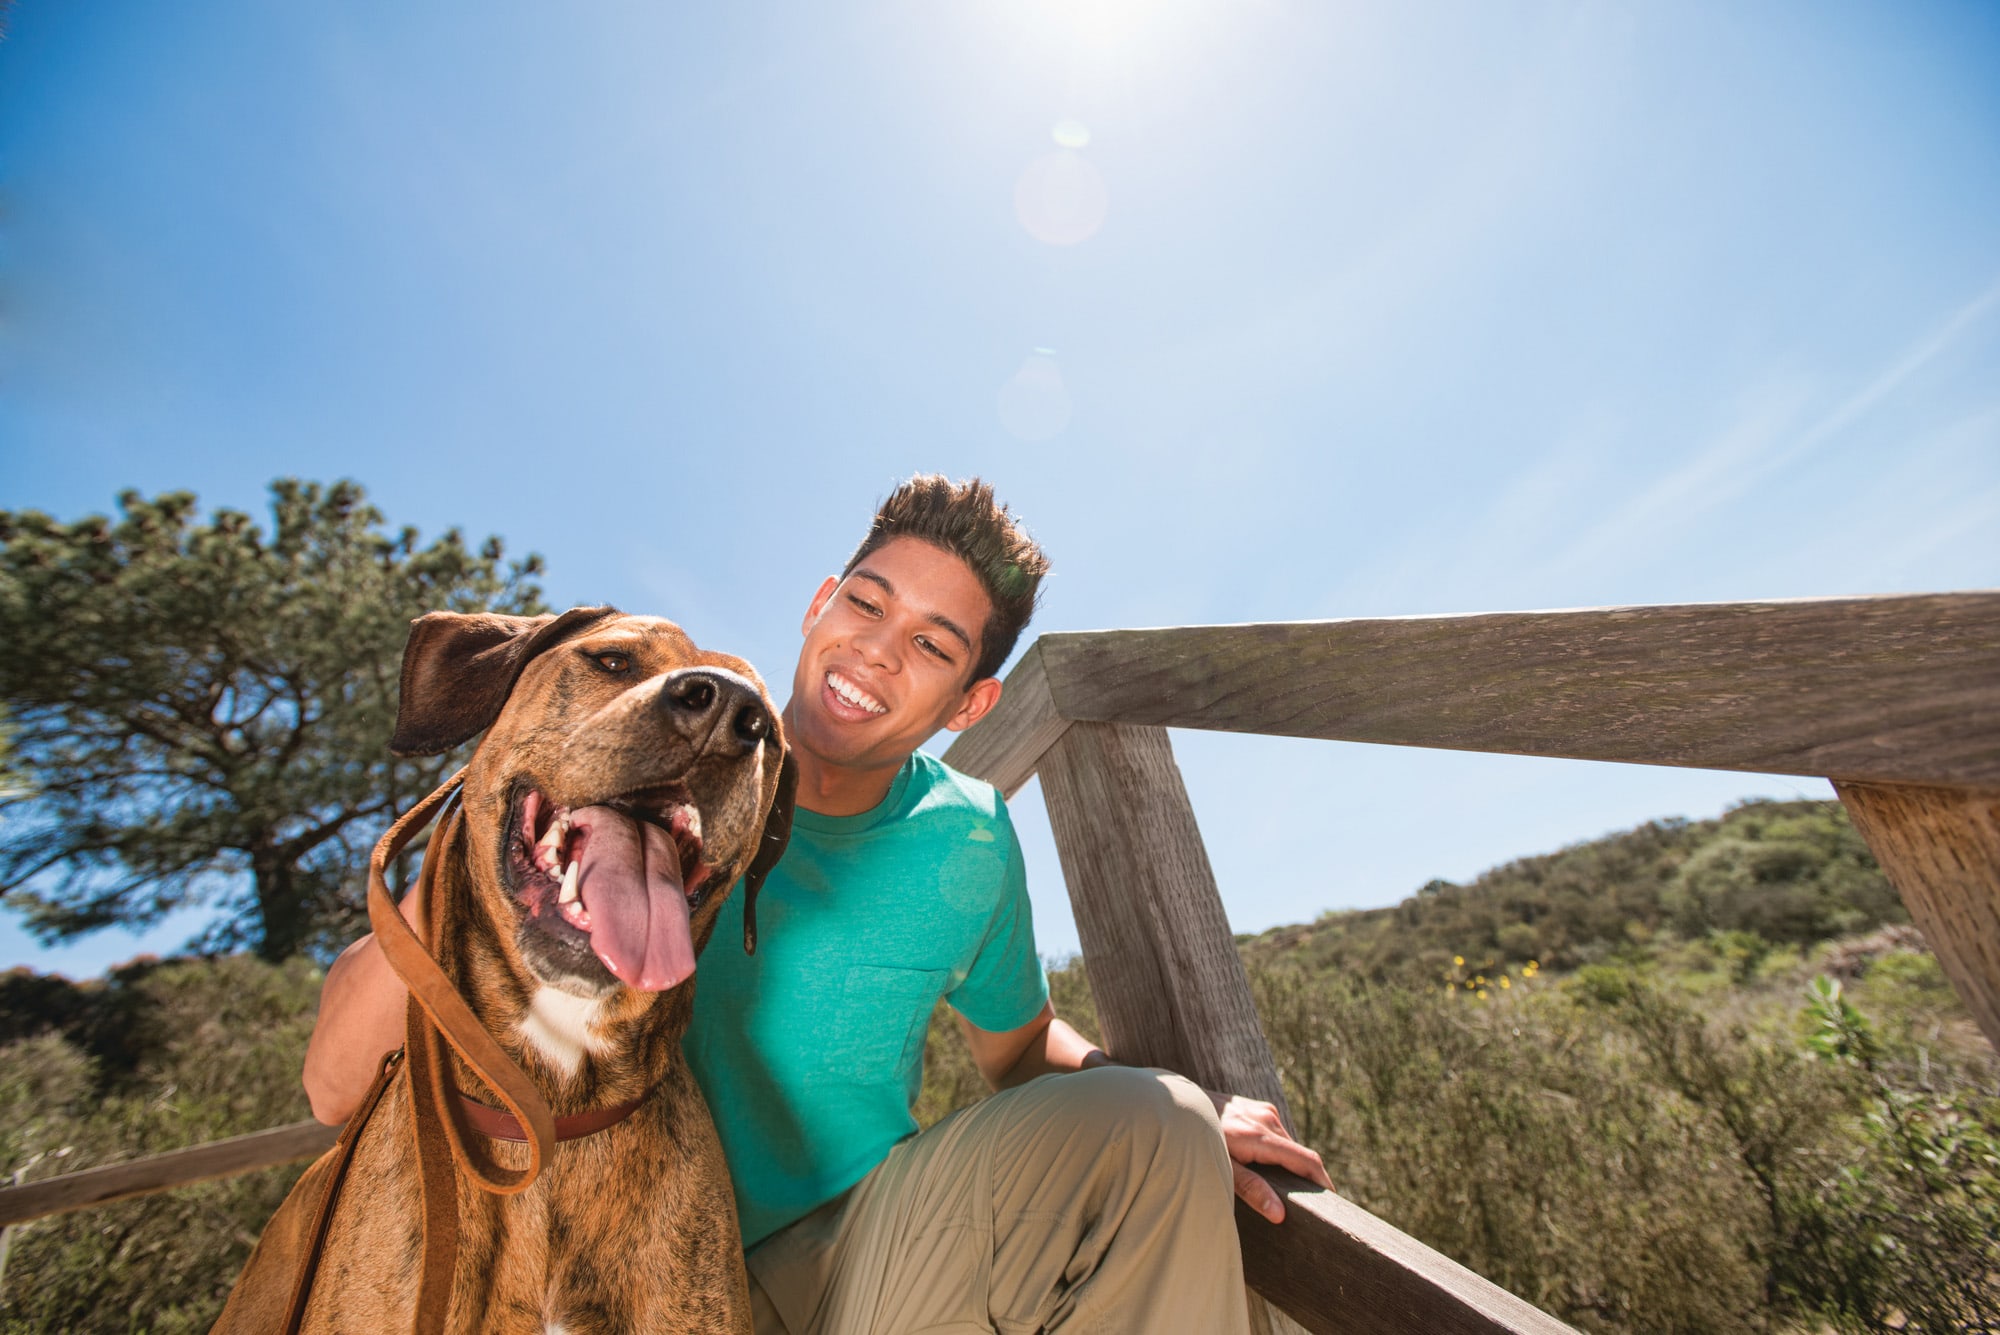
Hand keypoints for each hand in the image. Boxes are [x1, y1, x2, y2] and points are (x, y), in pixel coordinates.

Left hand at [1206, 1090, 1333, 1223]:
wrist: (1176, 1105)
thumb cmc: (1194, 1142)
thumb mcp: (1220, 1170)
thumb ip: (1251, 1189)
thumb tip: (1280, 1213)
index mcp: (1261, 1136)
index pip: (1307, 1161)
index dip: (1322, 1183)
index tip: (1332, 1203)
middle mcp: (1267, 1118)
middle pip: (1299, 1154)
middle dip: (1307, 1178)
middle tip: (1311, 1206)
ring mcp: (1262, 1109)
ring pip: (1288, 1143)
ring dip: (1291, 1165)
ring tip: (1289, 1190)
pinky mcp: (1256, 1107)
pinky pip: (1276, 1134)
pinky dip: (1278, 1152)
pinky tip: (1267, 1167)